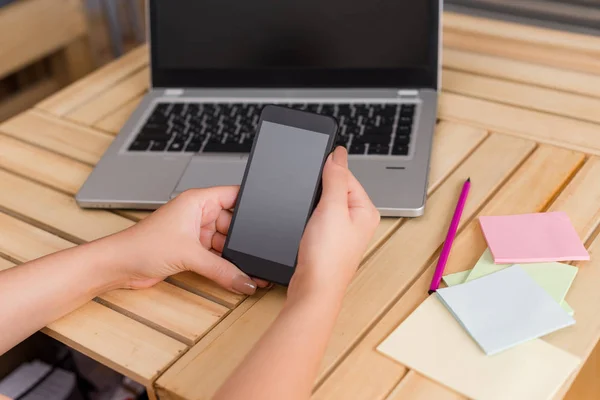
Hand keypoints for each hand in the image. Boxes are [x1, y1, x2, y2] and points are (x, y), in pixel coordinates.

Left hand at [103, 187, 266, 293]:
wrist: (120, 266)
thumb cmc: (143, 245)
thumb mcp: (190, 255)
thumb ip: (222, 270)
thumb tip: (246, 280)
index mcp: (198, 201)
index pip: (234, 195)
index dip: (252, 203)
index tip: (269, 216)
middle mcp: (199, 214)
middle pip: (234, 223)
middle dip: (245, 238)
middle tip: (260, 252)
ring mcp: (195, 233)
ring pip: (226, 243)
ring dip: (235, 256)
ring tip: (251, 268)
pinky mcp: (192, 251)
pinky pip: (217, 257)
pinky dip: (225, 266)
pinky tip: (237, 275)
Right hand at [289, 147, 379, 301]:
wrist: (313, 290)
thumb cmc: (327, 258)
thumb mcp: (331, 208)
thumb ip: (335, 178)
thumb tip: (338, 154)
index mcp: (366, 210)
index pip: (347, 176)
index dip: (328, 172)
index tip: (313, 171)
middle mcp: (358, 221)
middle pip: (336, 189)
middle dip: (319, 189)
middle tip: (311, 202)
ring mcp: (343, 232)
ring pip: (325, 204)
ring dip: (313, 204)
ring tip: (309, 217)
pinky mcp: (328, 241)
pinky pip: (319, 218)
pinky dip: (309, 216)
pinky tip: (305, 225)